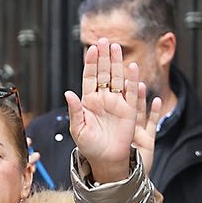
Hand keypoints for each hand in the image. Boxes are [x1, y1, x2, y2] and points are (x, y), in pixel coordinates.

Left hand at [64, 43, 147, 183]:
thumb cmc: (89, 148)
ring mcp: (117, 104)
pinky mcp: (130, 112)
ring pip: (118, 79)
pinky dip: (133, 81)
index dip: (90, 63)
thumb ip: (74, 111)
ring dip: (117, 64)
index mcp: (88, 102)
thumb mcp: (78, 130)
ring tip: (116, 47)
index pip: (89, 77)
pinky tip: (133, 68)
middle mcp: (103, 99)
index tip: (91, 49)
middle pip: (104, 73)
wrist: (106, 161)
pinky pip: (132, 94)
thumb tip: (68, 92)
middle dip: (104, 57)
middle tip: (105, 40)